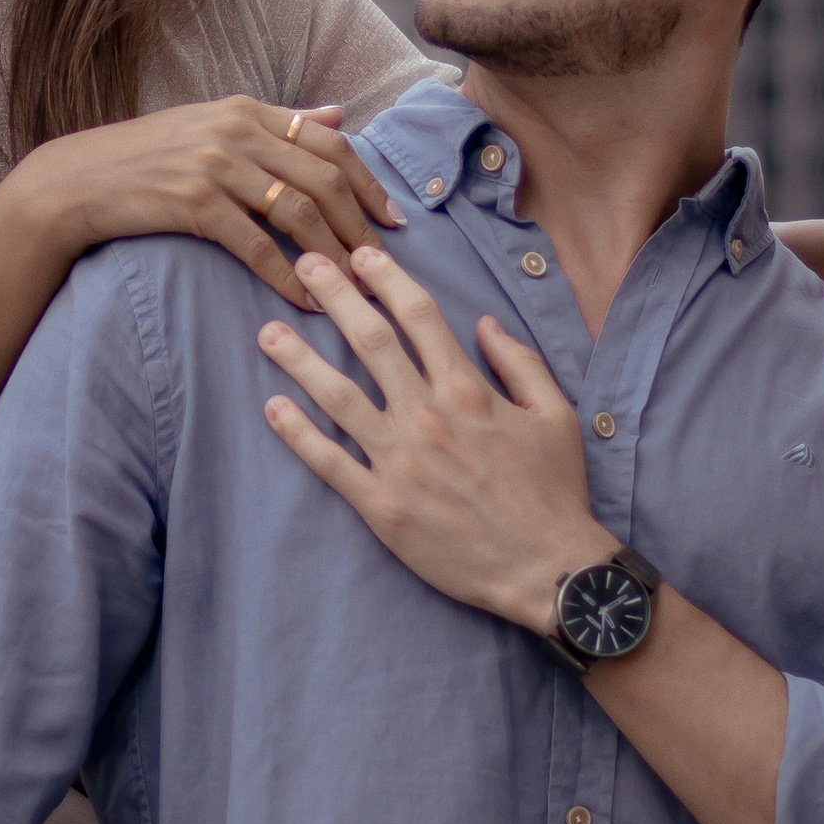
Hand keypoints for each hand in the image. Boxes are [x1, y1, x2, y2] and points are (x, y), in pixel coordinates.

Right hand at [13, 96, 404, 312]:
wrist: (76, 181)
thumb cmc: (146, 158)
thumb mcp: (212, 125)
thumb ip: (277, 121)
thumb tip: (338, 114)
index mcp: (246, 109)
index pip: (331, 142)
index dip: (369, 183)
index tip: (394, 217)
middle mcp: (236, 130)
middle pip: (325, 178)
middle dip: (362, 223)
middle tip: (383, 262)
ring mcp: (216, 165)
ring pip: (300, 212)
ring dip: (334, 254)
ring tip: (353, 286)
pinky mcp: (195, 202)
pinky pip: (258, 246)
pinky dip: (289, 276)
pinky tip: (305, 300)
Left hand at [256, 244, 600, 631]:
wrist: (548, 569)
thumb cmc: (554, 492)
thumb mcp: (555, 416)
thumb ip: (520, 362)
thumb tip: (485, 323)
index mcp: (468, 389)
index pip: (418, 316)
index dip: (387, 279)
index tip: (361, 255)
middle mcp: (428, 415)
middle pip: (370, 341)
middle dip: (333, 296)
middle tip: (304, 266)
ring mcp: (400, 461)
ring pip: (338, 396)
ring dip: (299, 360)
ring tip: (268, 333)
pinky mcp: (382, 505)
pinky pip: (330, 462)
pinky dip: (298, 434)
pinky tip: (273, 408)